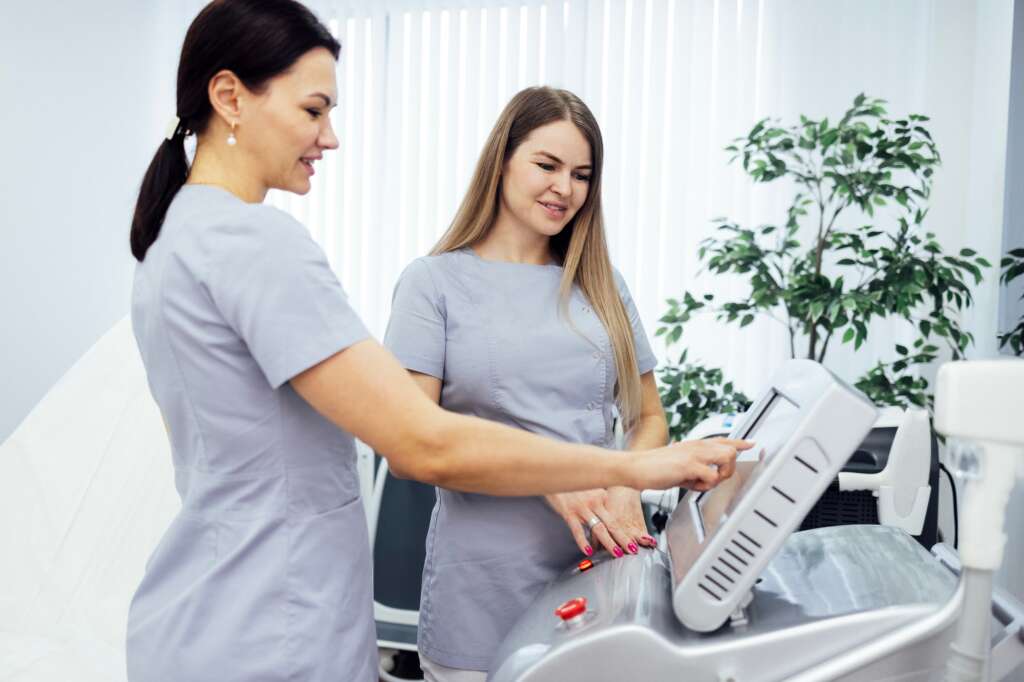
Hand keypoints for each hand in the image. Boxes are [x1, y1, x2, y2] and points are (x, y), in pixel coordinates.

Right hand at [545, 489, 656, 558]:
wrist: (555, 474)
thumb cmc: (571, 485)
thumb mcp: (590, 489)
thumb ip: (600, 500)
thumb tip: (608, 512)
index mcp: (601, 497)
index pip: (615, 517)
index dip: (625, 530)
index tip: (633, 540)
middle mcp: (594, 502)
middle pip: (612, 524)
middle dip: (624, 538)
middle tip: (633, 549)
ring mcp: (582, 508)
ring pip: (599, 528)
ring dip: (609, 542)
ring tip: (617, 553)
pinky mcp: (569, 512)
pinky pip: (577, 530)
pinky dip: (583, 541)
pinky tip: (588, 551)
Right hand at [627, 438, 752, 491]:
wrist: (635, 467)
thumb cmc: (654, 469)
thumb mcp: (679, 467)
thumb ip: (695, 470)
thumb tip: (706, 479)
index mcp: (694, 445)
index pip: (722, 440)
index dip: (739, 443)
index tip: (752, 444)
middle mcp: (696, 446)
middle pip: (730, 450)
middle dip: (729, 469)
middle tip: (715, 478)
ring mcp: (694, 454)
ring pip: (726, 458)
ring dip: (720, 475)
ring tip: (703, 482)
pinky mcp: (688, 465)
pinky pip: (712, 477)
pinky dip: (705, 486)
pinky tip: (690, 485)